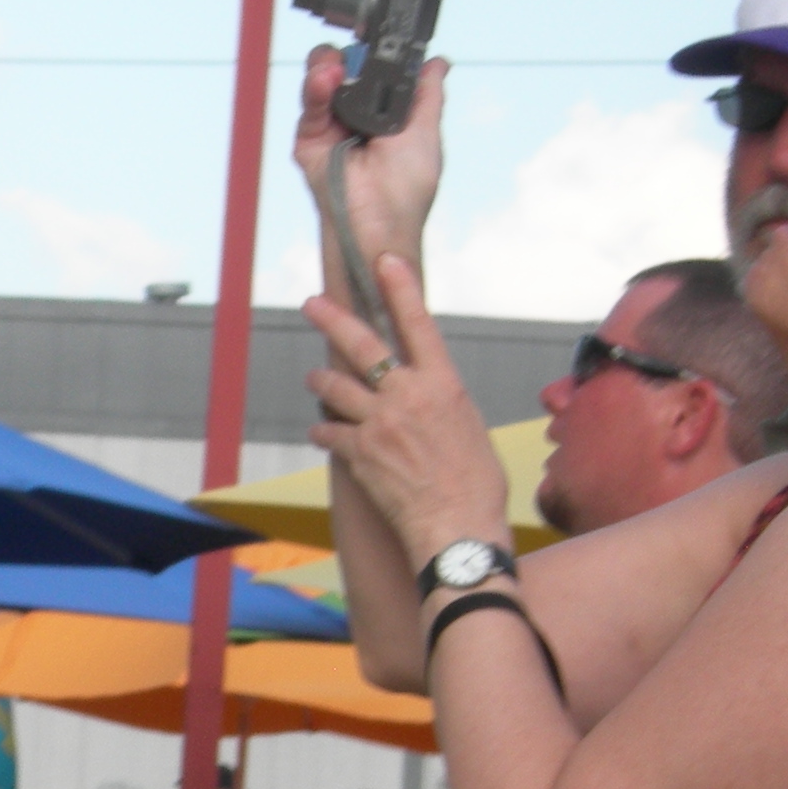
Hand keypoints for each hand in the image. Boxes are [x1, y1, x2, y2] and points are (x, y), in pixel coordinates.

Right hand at [292, 46, 446, 278]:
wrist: (379, 225)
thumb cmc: (404, 193)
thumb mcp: (426, 133)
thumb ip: (427, 94)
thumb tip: (438, 62)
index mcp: (387, 112)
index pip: (378, 67)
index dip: (378, 47)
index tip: (382, 27)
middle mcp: (357, 115)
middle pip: (348, 65)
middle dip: (353, 51)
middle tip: (362, 48)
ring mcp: (332, 125)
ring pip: (323, 78)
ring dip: (329, 65)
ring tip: (337, 67)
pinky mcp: (309, 139)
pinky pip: (310, 105)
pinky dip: (316, 88)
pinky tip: (325, 79)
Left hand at [306, 253, 507, 572]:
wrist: (457, 528)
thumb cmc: (475, 486)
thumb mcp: (469, 429)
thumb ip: (440, 404)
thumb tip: (424, 399)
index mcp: (444, 384)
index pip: (417, 323)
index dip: (399, 287)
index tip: (384, 259)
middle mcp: (408, 396)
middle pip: (361, 344)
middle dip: (331, 319)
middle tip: (312, 303)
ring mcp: (379, 424)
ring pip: (334, 388)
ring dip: (320, 382)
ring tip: (315, 379)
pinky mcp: (358, 454)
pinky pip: (329, 432)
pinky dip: (324, 431)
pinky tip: (323, 434)